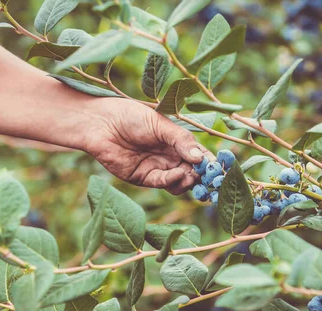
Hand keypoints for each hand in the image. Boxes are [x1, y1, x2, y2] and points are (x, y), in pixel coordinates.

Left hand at [83, 98, 214, 194]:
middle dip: (203, 176)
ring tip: (192, 175)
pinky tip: (178, 174)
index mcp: (177, 141)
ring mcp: (158, 168)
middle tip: (209, 176)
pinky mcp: (144, 178)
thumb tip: (201, 159)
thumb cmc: (130, 116)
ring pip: (181, 182)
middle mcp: (170, 156)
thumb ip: (181, 141)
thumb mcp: (160, 124)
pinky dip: (173, 181)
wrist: (101, 124)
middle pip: (194, 172)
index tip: (220, 167)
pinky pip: (164, 184)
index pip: (200, 155)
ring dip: (190, 181)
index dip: (211, 162)